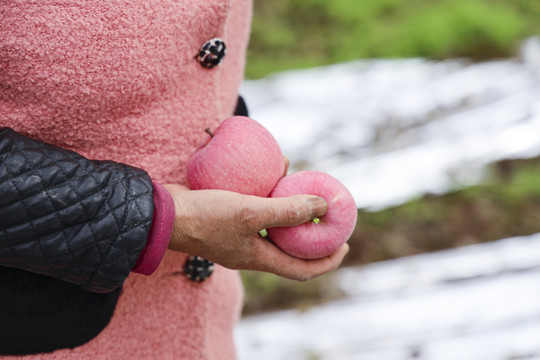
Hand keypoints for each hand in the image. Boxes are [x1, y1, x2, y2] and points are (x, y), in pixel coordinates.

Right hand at [163, 184, 348, 280]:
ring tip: (305, 187)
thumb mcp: (249, 212)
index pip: (302, 269)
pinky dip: (270, 193)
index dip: (327, 260)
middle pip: (291, 247)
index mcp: (259, 258)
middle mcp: (251, 249)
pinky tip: (276, 171)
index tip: (345, 243)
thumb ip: (287, 210)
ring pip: (275, 223)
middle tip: (329, 213)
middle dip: (312, 232)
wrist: (165, 213)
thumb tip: (323, 205)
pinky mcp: (230, 216)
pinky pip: (258, 206)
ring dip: (291, 207)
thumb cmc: (206, 216)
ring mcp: (239, 233)